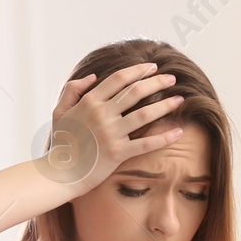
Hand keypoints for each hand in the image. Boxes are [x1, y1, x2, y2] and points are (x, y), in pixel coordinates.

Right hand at [40, 62, 185, 193]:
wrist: (60, 173)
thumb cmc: (61, 142)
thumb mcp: (59, 111)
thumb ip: (72, 90)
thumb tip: (93, 76)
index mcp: (89, 102)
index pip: (118, 79)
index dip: (138, 70)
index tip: (153, 67)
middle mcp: (102, 115)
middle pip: (135, 92)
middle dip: (157, 82)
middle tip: (173, 78)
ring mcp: (111, 134)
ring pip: (145, 114)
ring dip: (165, 105)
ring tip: (180, 99)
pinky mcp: (118, 154)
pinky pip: (146, 144)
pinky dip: (164, 138)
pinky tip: (179, 132)